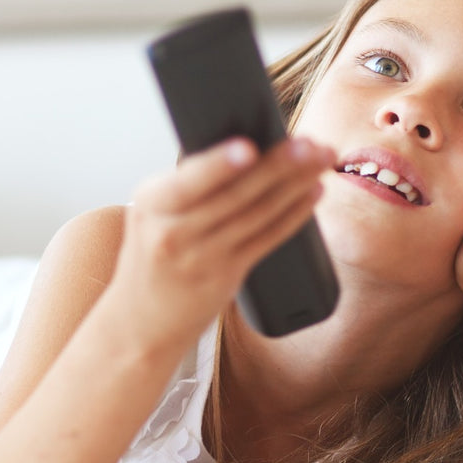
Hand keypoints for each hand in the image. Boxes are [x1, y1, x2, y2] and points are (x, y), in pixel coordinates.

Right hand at [110, 136, 334, 349]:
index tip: (249, 146)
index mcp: (151, 204)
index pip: (190, 181)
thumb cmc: (151, 256)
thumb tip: (242, 142)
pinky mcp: (226, 276)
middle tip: (310, 143)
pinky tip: (311, 194)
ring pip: (257, 214)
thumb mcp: (151, 214)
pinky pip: (266, 239)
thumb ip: (187, 184)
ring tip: (321, 159)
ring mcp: (201, 258)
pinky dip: (293, 215)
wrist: (141, 321)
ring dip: (295, 184)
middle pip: (235, 194)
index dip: (220, 164)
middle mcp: (173, 232)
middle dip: (278, 165)